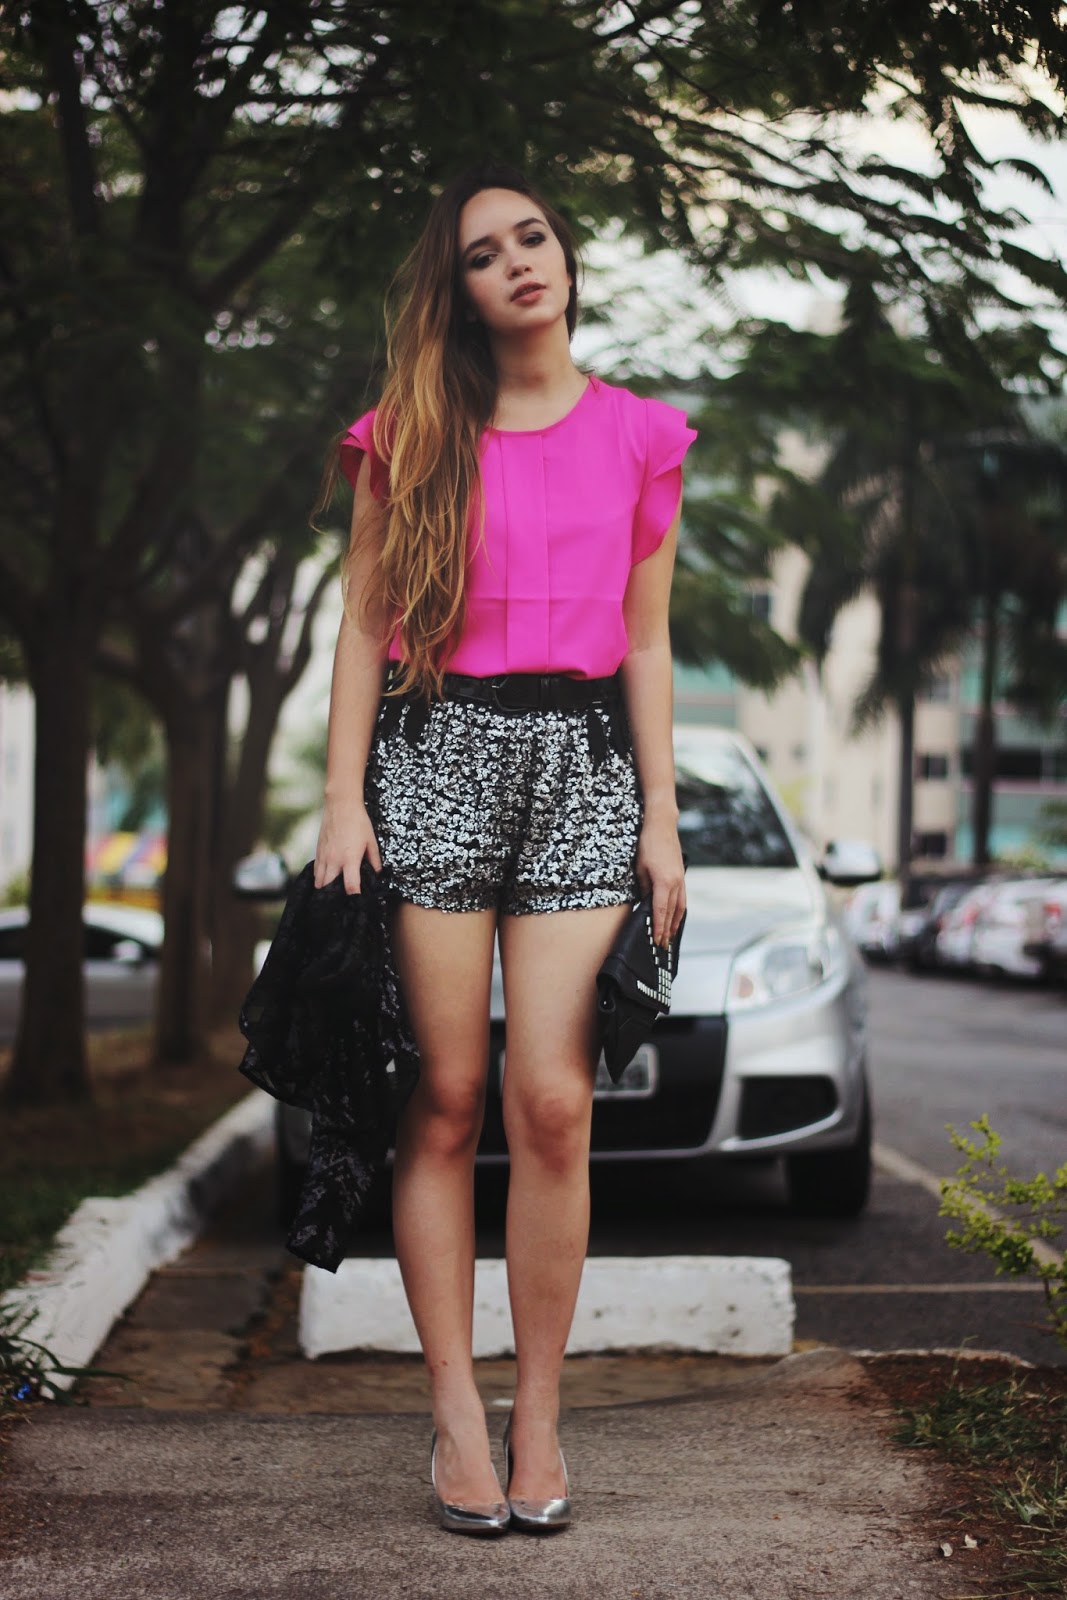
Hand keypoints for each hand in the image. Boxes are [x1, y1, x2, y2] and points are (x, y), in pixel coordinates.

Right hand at [314, 797, 381, 893]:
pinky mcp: (318, 852)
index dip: (355, 896)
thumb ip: (374, 860)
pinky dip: (319, 879)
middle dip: (335, 897)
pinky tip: (325, 882)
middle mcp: (334, 860)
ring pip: (319, 882)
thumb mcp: (371, 841)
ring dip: (325, 890)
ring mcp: (324, 856)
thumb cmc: (359, 822)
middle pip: (329, 888)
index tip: (358, 900)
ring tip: (332, 895)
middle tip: (342, 901)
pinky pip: (316, 872)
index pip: (350, 886)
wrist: (341, 805)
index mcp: (350, 859)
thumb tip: (376, 874)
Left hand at [635, 816, 685, 947]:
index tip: (656, 940)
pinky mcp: (681, 875)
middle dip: (667, 930)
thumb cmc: (647, 843)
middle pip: (671, 913)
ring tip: (670, 937)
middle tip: (661, 946)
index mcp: (664, 882)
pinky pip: (682, 899)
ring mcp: (681, 879)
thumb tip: (644, 904)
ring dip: (675, 923)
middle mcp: (676, 883)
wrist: (662, 824)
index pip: (660, 911)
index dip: (658, 927)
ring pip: (680, 907)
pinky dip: (679, 911)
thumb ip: (643, 888)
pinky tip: (676, 917)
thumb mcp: (639, 867)